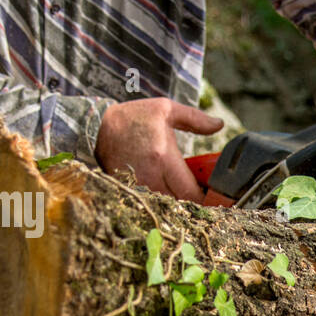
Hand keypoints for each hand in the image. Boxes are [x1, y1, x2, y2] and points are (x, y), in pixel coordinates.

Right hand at [95, 97, 223, 201]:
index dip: (205, 198)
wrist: (96, 127)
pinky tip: (165, 189)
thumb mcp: (165, 110)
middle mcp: (150, 176)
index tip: (212, 194)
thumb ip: (195, 119)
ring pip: (166, 205)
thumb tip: (219, 125)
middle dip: (194, 201)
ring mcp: (138, 186)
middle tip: (201, 192)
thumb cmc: (134, 118)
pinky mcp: (128, 191)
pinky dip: (161, 200)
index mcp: (163, 157)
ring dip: (178, 201)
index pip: (191, 193)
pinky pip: (151, 202)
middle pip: (181, 203)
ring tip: (183, 189)